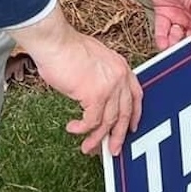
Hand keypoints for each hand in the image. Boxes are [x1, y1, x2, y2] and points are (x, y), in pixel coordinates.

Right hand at [11, 9, 140, 155]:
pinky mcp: (95, 95)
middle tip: (113, 149)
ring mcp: (110, 87)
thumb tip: (94, 96)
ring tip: (87, 147)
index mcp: (121, 67)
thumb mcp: (94, 60)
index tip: (131, 127)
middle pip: (125, 113)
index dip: (134, 114)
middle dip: (118, 135)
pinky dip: (82, 129)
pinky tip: (73, 128)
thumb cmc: (66, 48)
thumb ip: (100, 76)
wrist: (55, 42)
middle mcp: (120, 77)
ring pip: (108, 122)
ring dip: (97, 138)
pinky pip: (91, 121)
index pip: (135, 95)